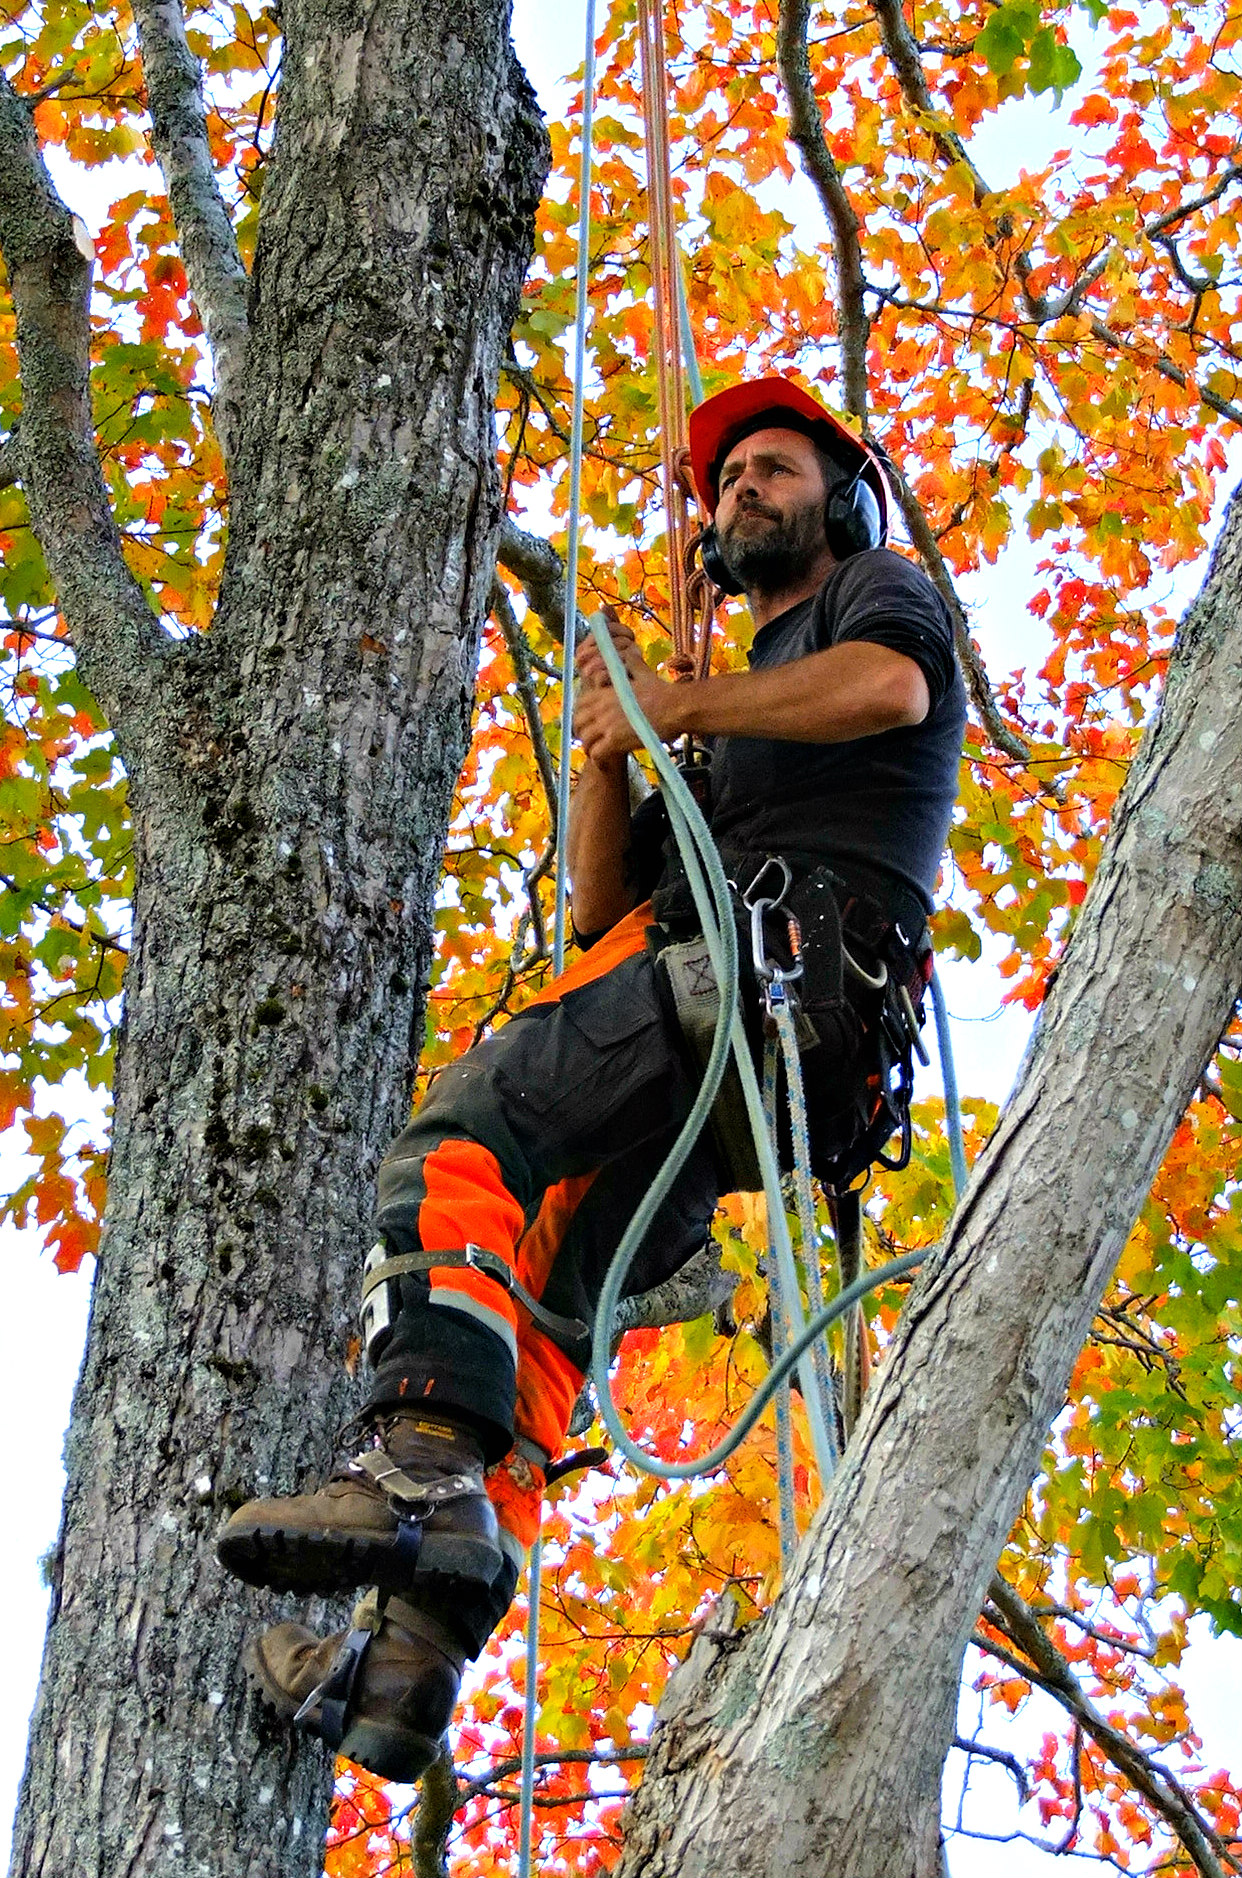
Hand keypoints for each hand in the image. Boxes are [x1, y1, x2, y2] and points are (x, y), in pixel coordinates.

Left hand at [573, 612, 681, 760]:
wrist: (675, 707)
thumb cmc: (663, 692)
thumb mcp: (643, 672)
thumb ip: (631, 663)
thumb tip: (630, 652)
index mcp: (604, 692)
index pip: (579, 705)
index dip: (581, 716)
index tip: (588, 723)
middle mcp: (601, 708)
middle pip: (578, 723)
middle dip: (582, 733)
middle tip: (591, 740)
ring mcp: (606, 724)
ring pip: (585, 740)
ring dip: (590, 747)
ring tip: (598, 752)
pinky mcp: (615, 741)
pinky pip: (596, 754)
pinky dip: (599, 760)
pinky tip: (606, 761)